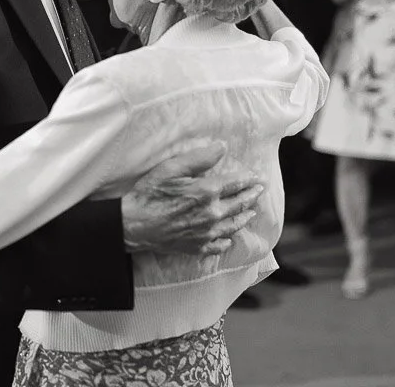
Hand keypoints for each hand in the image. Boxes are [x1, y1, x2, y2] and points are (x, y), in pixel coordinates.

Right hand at [121, 143, 263, 255]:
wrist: (134, 224)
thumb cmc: (150, 193)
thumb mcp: (171, 168)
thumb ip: (199, 157)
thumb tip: (222, 147)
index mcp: (207, 192)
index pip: (235, 183)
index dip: (247, 179)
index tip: (257, 177)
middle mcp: (212, 213)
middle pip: (238, 204)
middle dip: (251, 196)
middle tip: (260, 191)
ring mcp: (206, 233)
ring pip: (233, 225)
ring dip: (244, 217)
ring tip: (251, 213)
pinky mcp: (197, 247)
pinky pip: (219, 245)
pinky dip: (227, 241)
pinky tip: (229, 239)